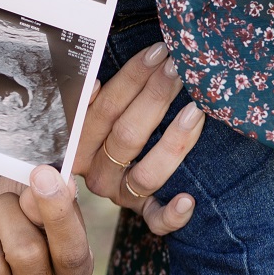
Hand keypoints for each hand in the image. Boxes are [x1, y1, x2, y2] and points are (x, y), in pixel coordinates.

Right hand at [75, 42, 200, 234]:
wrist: (82, 189)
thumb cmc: (106, 126)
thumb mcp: (90, 111)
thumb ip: (90, 100)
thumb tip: (94, 82)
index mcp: (77, 144)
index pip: (103, 108)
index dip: (131, 78)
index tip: (157, 53)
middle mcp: (95, 173)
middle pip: (126, 136)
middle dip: (156, 98)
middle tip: (180, 70)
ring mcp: (120, 195)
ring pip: (146, 174)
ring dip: (174, 141)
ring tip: (196, 110)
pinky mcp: (142, 213)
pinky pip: (156, 221)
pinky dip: (172, 214)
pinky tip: (189, 199)